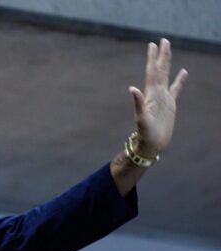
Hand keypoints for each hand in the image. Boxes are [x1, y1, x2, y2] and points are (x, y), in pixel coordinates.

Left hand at [128, 38, 187, 157]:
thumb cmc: (145, 134)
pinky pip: (177, 89)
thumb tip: (132, 89)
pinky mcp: (170, 105)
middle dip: (161, 55)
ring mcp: (163, 98)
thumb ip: (138, 104)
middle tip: (162, 40)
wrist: (150, 145)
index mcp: (150, 95)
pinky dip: (180, 80)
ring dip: (167, 63)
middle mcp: (156, 93)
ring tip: (169, 50)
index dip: (153, 59)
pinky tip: (184, 71)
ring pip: (167, 76)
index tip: (153, 44)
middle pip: (159, 70)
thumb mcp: (141, 119)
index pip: (152, 72)